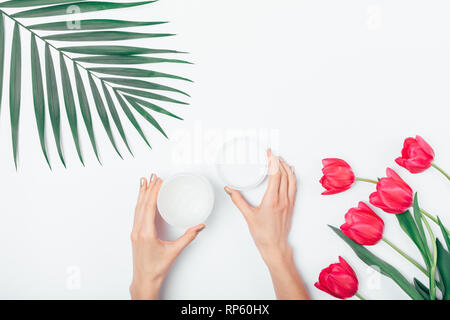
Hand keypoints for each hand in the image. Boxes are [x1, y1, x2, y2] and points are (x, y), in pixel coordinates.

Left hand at [130, 174, 204, 299]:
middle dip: (147, 188)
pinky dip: (139, 203)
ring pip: (137, 208)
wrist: (145, 280)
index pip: (148, 207)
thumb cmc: (157, 268)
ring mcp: (134, 232)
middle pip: (141, 204)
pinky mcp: (135, 234)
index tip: (158, 181)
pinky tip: (141, 198)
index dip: (153, 192)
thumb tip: (199, 226)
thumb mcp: (174, 251)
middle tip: (152, 176)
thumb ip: (188, 237)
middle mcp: (138, 230)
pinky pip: (136, 214)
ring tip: (144, 182)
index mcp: (146, 233)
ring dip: (141, 194)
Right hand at [225, 150, 295, 259]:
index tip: (269, 153)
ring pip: (292, 180)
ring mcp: (289, 202)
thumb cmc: (263, 234)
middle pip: (284, 175)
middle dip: (279, 162)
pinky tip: (290, 174)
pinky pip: (294, 187)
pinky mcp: (291, 206)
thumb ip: (238, 200)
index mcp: (272, 200)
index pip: (275, 175)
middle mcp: (283, 199)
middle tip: (273, 154)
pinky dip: (292, 177)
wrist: (275, 246)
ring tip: (282, 160)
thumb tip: (230, 189)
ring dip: (287, 168)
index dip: (273, 161)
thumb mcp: (248, 216)